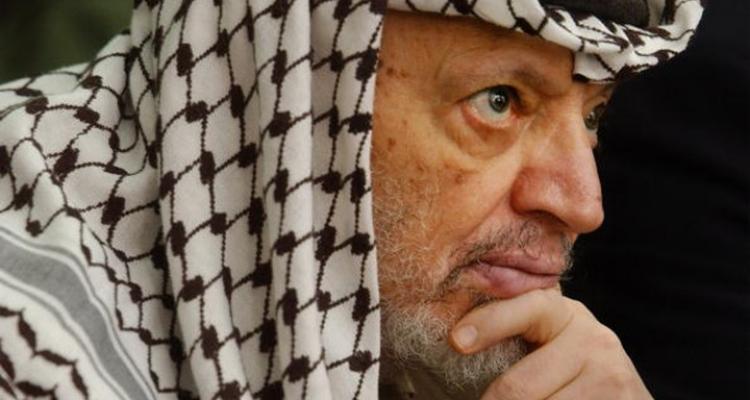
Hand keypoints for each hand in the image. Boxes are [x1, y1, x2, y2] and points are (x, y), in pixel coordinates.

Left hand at [449, 288, 651, 399]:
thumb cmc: (566, 378)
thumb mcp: (543, 348)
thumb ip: (511, 337)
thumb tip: (454, 342)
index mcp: (563, 314)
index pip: (526, 308)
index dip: (489, 322)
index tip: (456, 341)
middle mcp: (592, 338)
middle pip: (519, 387)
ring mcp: (611, 375)